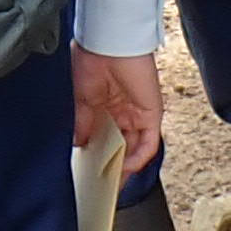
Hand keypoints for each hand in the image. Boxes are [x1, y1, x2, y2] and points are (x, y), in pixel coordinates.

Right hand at [71, 48, 164, 176]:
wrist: (107, 43)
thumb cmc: (91, 62)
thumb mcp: (81, 99)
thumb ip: (82, 125)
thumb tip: (78, 145)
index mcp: (105, 107)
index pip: (105, 139)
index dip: (98, 157)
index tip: (89, 175)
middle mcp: (123, 112)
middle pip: (121, 146)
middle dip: (113, 166)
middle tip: (103, 186)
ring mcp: (138, 114)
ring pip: (135, 148)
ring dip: (126, 167)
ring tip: (114, 183)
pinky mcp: (151, 114)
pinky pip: (149, 143)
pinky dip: (139, 158)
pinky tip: (126, 168)